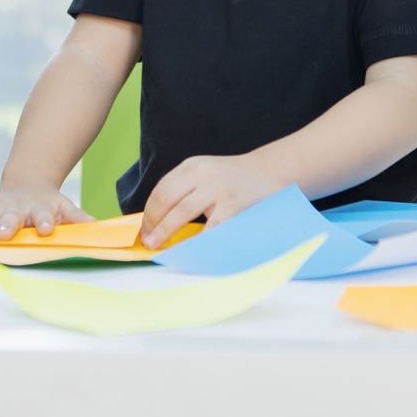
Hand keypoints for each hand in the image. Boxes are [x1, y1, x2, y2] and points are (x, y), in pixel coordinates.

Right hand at [0, 187, 90, 240]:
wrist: (27, 184)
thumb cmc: (47, 204)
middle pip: (11, 218)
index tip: (47, 229)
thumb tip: (96, 226)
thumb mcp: (65, 207)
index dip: (45, 222)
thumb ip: (77, 217)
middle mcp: (16, 210)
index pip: (43, 216)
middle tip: (2, 235)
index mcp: (39, 209)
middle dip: (6, 226)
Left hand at [141, 153, 286, 246]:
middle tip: (148, 242)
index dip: (149, 213)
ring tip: (158, 247)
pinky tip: (189, 250)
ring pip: (182, 213)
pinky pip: (209, 228)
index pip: (161, 190)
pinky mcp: (232, 205)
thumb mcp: (207, 175)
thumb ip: (186, 191)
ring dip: (166, 232)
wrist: (271, 171)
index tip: (144, 230)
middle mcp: (202, 174)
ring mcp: (217, 188)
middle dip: (154, 224)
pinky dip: (196, 241)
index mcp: (192, 166)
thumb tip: (159, 223)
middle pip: (166, 200)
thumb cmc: (234, 180)